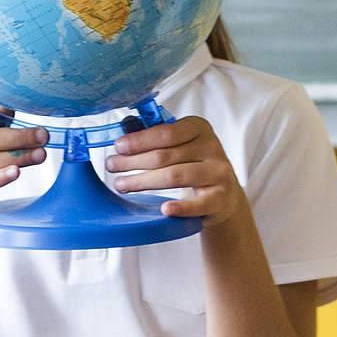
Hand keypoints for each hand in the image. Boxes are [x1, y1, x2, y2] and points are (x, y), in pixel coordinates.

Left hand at [107, 113, 247, 226]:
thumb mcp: (180, 145)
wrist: (224, 195)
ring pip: (175, 176)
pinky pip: (199, 204)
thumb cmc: (194, 165)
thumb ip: (156, 136)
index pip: (166, 132)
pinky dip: (181, 207)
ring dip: (143, 181)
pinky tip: (165, 209)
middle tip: (112, 167)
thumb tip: (125, 127)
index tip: (118, 147)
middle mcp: (212, 148)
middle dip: (133, 162)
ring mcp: (218, 173)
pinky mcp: (221, 198)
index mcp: (199, 128)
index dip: (139, 140)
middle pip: (165, 155)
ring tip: (122, 184)